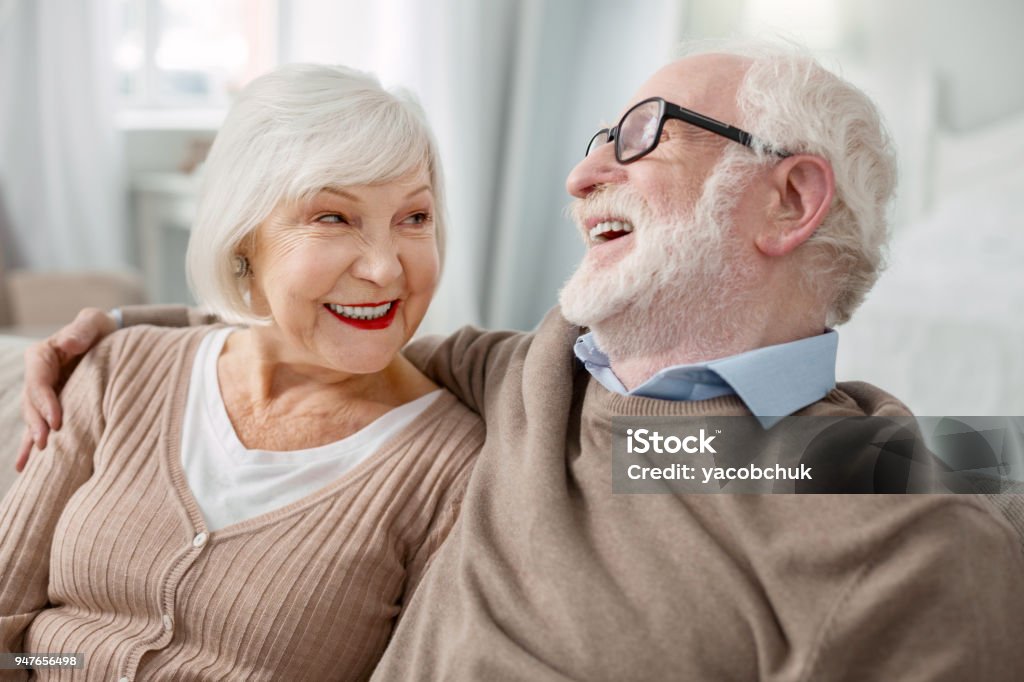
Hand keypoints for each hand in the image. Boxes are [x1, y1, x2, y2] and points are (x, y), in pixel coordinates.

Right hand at [16, 308, 116, 470]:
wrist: (110, 340)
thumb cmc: (100, 329)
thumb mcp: (93, 322)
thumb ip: (82, 330)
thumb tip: (69, 342)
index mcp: (41, 356)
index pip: (38, 382)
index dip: (45, 402)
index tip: (56, 420)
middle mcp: (37, 376)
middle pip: (32, 404)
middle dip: (37, 424)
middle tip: (45, 444)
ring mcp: (43, 394)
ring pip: (33, 418)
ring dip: (34, 437)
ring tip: (35, 460)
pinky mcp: (53, 407)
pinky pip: (41, 426)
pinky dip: (31, 446)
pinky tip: (24, 467)